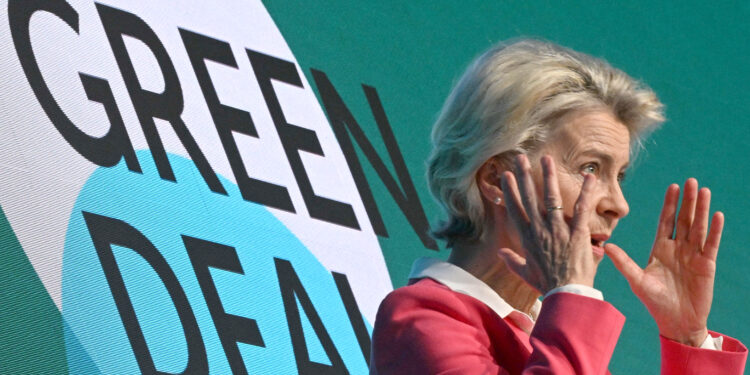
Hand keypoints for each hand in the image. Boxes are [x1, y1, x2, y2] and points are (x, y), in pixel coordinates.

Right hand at [497, 154, 598, 293]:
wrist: (566, 294)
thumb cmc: (546, 285)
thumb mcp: (525, 273)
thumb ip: (512, 260)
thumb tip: (501, 252)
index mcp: (527, 237)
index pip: (515, 208)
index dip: (510, 190)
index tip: (506, 175)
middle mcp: (540, 229)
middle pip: (529, 197)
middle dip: (524, 176)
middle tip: (520, 158)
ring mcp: (558, 229)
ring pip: (552, 198)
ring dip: (549, 176)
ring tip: (546, 159)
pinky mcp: (577, 233)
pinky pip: (581, 209)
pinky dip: (586, 192)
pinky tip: (589, 177)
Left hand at [605, 178, 722, 346]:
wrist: (676, 322)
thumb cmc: (655, 302)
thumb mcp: (637, 281)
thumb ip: (623, 262)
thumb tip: (607, 245)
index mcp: (660, 248)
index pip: (665, 221)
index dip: (669, 204)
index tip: (673, 186)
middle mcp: (678, 248)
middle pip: (683, 219)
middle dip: (687, 201)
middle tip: (691, 181)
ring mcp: (693, 255)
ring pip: (698, 227)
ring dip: (702, 209)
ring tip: (704, 191)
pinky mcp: (706, 265)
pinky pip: (710, 244)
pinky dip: (714, 230)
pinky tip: (717, 216)